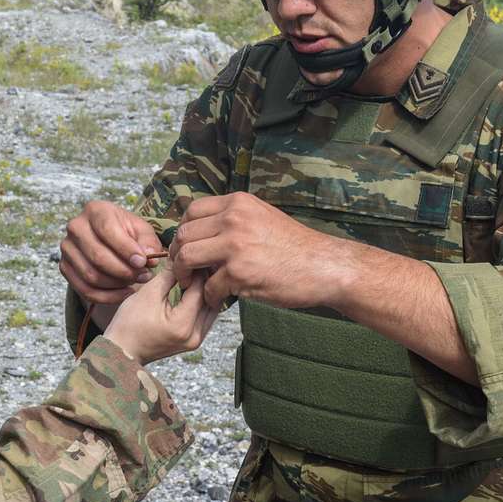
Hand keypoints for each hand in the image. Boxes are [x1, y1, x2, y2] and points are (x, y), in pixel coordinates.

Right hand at [60, 200, 164, 303]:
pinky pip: (84, 290)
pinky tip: (124, 293)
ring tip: (134, 282)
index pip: (107, 230)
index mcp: (95, 211)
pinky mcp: (65, 267)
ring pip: (91, 276)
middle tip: (143, 276)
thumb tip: (149, 257)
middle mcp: (76, 227)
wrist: (108, 238)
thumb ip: (148, 242)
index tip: (143, 263)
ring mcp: (67, 248)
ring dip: (117, 284)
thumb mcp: (141, 230)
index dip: (126, 249)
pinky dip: (107, 297)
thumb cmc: (126, 232)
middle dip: (124, 271)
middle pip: (97, 256)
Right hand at [103, 269, 217, 364]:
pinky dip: (201, 302)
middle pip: (211, 299)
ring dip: (205, 291)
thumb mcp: (148, 294)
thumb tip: (182, 258)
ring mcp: (195, 340)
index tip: (193, 257)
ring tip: (194, 275)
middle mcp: (194, 335)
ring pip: (211, 309)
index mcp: (183, 324)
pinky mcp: (193, 341)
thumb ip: (169, 275)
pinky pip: (205, 317)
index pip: (200, 289)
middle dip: (205, 280)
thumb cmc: (129, 325)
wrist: (123, 351)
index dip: (197, 270)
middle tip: (197, 263)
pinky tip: (193, 290)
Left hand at [170, 192, 355, 309]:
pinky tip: (219, 298)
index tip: (186, 247)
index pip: (192, 211)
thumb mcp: (262, 216)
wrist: (324, 266)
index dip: (183, 231)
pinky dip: (210, 296)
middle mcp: (233, 219)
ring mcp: (235, 246)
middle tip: (185, 271)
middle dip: (179, 255)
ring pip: (188, 257)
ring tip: (194, 285)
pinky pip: (209, 286)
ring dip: (186, 275)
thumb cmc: (294, 246)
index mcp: (238, 203)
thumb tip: (202, 230)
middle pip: (184, 234)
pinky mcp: (239, 273)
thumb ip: (233, 219)